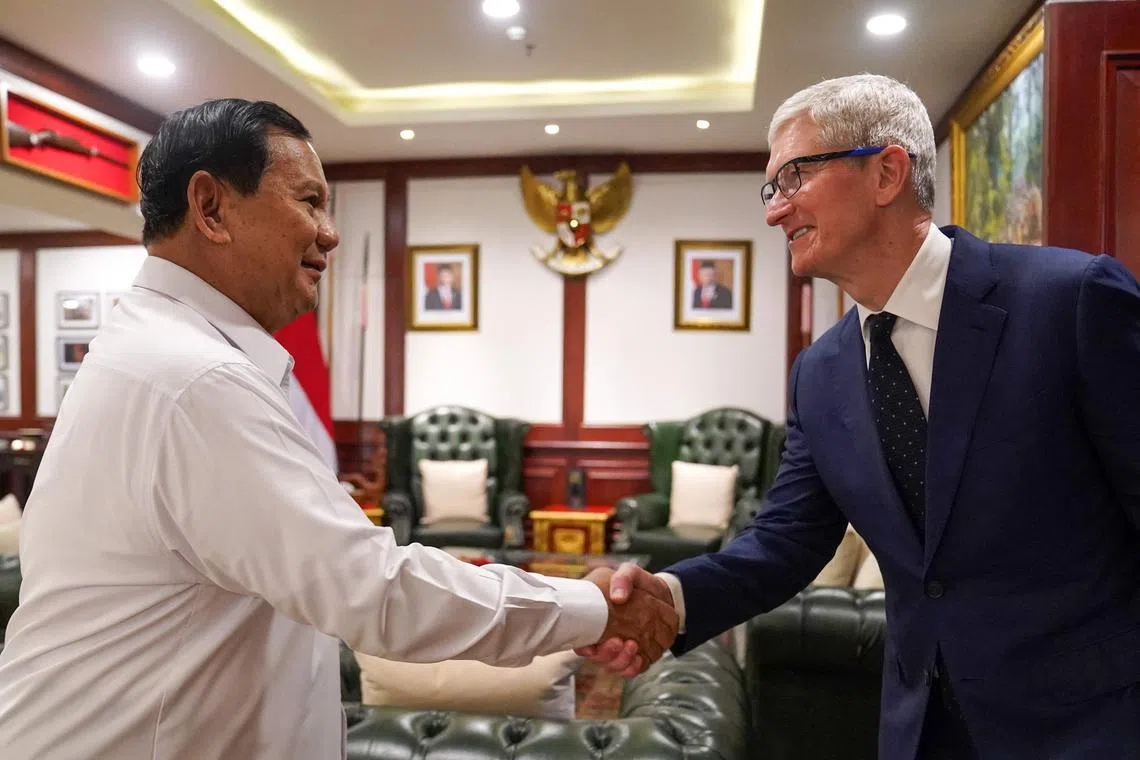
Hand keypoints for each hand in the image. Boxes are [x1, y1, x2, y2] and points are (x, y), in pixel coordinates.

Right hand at [577, 562, 677, 676]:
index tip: (589, 647)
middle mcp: (604, 638)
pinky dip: (634, 667)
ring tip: (632, 645)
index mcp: (594, 620)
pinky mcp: (638, 656)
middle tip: (616, 642)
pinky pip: (633, 670)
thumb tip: (617, 597)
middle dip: (605, 655)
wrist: (662, 595)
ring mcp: (621, 649)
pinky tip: (639, 658)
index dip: (582, 648)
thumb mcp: (629, 572)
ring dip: (621, 660)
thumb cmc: (639, 584)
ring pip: (614, 666)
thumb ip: (623, 578)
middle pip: (598, 657)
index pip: (581, 641)